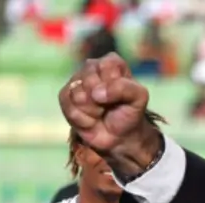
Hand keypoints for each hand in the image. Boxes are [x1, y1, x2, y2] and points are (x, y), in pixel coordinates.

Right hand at [58, 53, 158, 170]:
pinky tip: (90, 120)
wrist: (120, 136)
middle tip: (109, 106)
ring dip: (93, 112)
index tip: (122, 97)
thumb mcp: (139, 98)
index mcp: (111, 63)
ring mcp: (76, 82)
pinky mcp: (65, 97)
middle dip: (102, 101)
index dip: (114, 86)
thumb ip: (124, 88)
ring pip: (78, 96)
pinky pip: (70, 109)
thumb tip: (96, 93)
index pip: (107, 67)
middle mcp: (91, 68)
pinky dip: (84, 120)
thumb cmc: (130, 112)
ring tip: (100, 113)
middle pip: (90, 82)